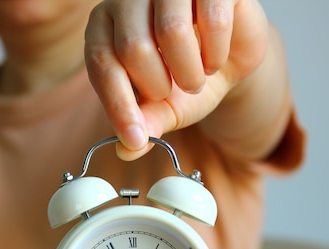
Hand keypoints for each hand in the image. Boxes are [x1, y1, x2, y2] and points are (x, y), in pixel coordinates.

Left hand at [85, 0, 269, 159]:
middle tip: (175, 92)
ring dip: (190, 72)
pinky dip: (216, 52)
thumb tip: (126, 150)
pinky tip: (215, 58)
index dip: (119, 106)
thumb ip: (144, 123)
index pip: (101, 63)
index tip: (135, 139)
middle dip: (159, 86)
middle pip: (133, 46)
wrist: (227, 57)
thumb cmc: (185, 77)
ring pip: (171, 31)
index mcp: (104, 27)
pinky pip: (212, 19)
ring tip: (197, 79)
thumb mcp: (162, 108)